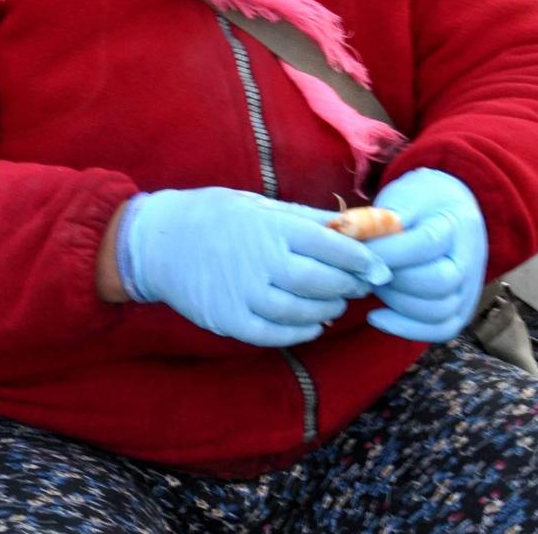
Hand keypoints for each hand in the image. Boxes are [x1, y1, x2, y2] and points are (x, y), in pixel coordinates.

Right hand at [118, 187, 392, 347]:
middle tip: (361, 286)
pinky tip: (312, 324)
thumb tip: (353, 222)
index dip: (360, 260)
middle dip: (348, 286)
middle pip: (320, 281)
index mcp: (270, 226)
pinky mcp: (230, 320)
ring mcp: (243, 294)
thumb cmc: (215, 216)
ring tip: (336, 303)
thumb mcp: (259, 204)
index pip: (330, 245)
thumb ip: (305, 217)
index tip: (379, 268)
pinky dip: (301, 331)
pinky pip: (276, 334)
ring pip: (302, 311)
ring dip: (328, 310)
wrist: (158, 242)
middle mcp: (259, 261)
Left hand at [362, 168, 486, 341]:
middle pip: (437, 283)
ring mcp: (469, 287)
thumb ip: (380, 219)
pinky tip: (377, 316)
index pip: (425, 244)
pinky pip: (441, 330)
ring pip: (439, 311)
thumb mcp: (402, 197)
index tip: (356, 250)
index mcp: (455, 222)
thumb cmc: (420, 202)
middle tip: (366, 269)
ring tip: (374, 285)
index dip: (387, 252)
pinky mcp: (462, 309)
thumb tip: (348, 237)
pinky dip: (407, 329)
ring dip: (396, 303)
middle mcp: (470, 258)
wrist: (451, 208)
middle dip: (393, 280)